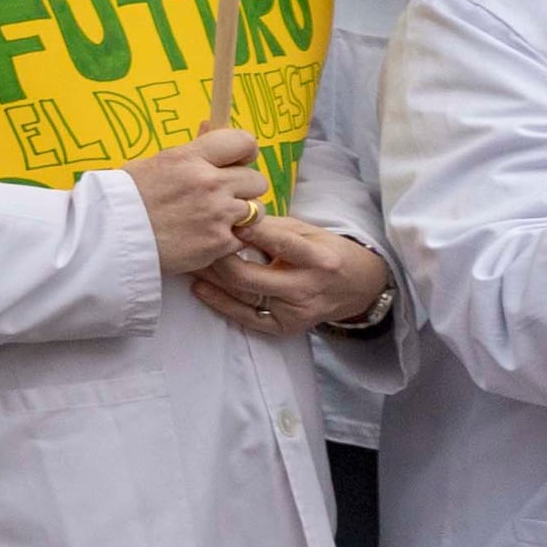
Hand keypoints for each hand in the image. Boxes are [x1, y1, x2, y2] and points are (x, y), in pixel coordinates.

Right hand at [117, 122, 268, 275]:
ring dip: (239, 217)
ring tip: (213, 221)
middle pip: (256, 180)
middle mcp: (209, 183)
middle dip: (243, 189)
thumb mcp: (154, 163)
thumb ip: (189, 152)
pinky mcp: (218, 243)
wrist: (108, 238)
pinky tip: (205, 239)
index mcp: (190, 158)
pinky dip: (228, 241)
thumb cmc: (126, 199)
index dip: (245, 153)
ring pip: (255, 211)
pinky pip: (241, 238)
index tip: (237, 162)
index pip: (243, 142)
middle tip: (222, 198)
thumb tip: (208, 126)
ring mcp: (216, 214)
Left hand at [191, 210, 390, 336]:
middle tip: (194, 241)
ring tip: (188, 259)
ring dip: (211, 277)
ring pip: (241, 295)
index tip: (229, 219)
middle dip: (217, 258)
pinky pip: (244, 317)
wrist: (358, 288)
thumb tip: (233, 218)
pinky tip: (199, 287)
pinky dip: (218, 302)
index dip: (252, 232)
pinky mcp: (284, 328)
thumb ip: (272, 228)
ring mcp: (294, 312)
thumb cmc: (327, 252)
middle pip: (248, 276)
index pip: (282, 244)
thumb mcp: (308, 232)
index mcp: (319, 258)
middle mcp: (306, 288)